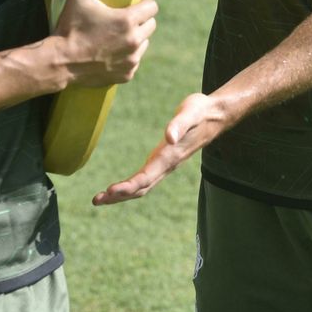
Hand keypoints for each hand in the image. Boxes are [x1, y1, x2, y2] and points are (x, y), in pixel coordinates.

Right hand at [54, 0, 156, 86]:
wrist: (61, 62)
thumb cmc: (71, 28)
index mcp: (128, 21)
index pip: (152, 7)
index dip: (143, 3)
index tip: (131, 4)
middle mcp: (134, 41)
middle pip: (151, 25)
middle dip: (140, 21)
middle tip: (121, 20)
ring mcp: (132, 60)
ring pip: (144, 44)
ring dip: (135, 39)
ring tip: (115, 36)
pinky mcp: (126, 75)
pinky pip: (134, 62)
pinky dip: (127, 57)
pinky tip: (111, 53)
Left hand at [91, 92, 224, 204]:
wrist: (215, 114)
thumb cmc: (201, 111)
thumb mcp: (190, 112)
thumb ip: (179, 124)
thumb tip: (169, 137)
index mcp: (169, 157)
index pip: (145, 177)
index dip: (127, 186)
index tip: (109, 191)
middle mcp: (167, 165)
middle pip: (141, 188)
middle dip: (119, 196)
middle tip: (96, 200)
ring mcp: (166, 165)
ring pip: (143, 186)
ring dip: (122, 195)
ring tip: (101, 199)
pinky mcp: (164, 160)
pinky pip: (145, 179)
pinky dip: (130, 186)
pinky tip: (119, 188)